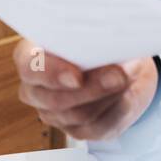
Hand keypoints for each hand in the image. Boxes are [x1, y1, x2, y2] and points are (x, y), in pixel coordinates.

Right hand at [12, 39, 158, 141]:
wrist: (123, 64)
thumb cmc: (101, 39)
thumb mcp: (98, 29)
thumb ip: (95, 36)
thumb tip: (110, 45)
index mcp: (31, 55)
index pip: (30, 67)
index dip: (51, 74)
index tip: (77, 77)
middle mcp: (36, 89)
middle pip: (56, 99)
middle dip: (92, 88)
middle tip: (119, 75)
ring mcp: (54, 114)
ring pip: (79, 115)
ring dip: (109, 95)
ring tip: (130, 76)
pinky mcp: (78, 130)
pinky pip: (98, 127)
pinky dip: (118, 108)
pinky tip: (129, 93)